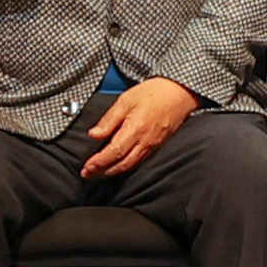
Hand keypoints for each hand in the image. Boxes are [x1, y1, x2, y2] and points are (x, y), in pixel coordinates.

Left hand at [79, 77, 196, 177]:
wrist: (180, 93)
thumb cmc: (154, 93)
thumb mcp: (126, 100)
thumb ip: (109, 119)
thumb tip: (94, 134)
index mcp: (135, 129)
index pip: (113, 152)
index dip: (99, 163)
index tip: (87, 167)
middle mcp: (145, 142)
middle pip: (121, 164)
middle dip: (103, 171)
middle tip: (88, 173)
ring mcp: (152, 145)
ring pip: (130, 165)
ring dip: (113, 171)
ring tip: (100, 171)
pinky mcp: (157, 145)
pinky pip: (139, 160)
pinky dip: (126, 165)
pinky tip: (119, 164)